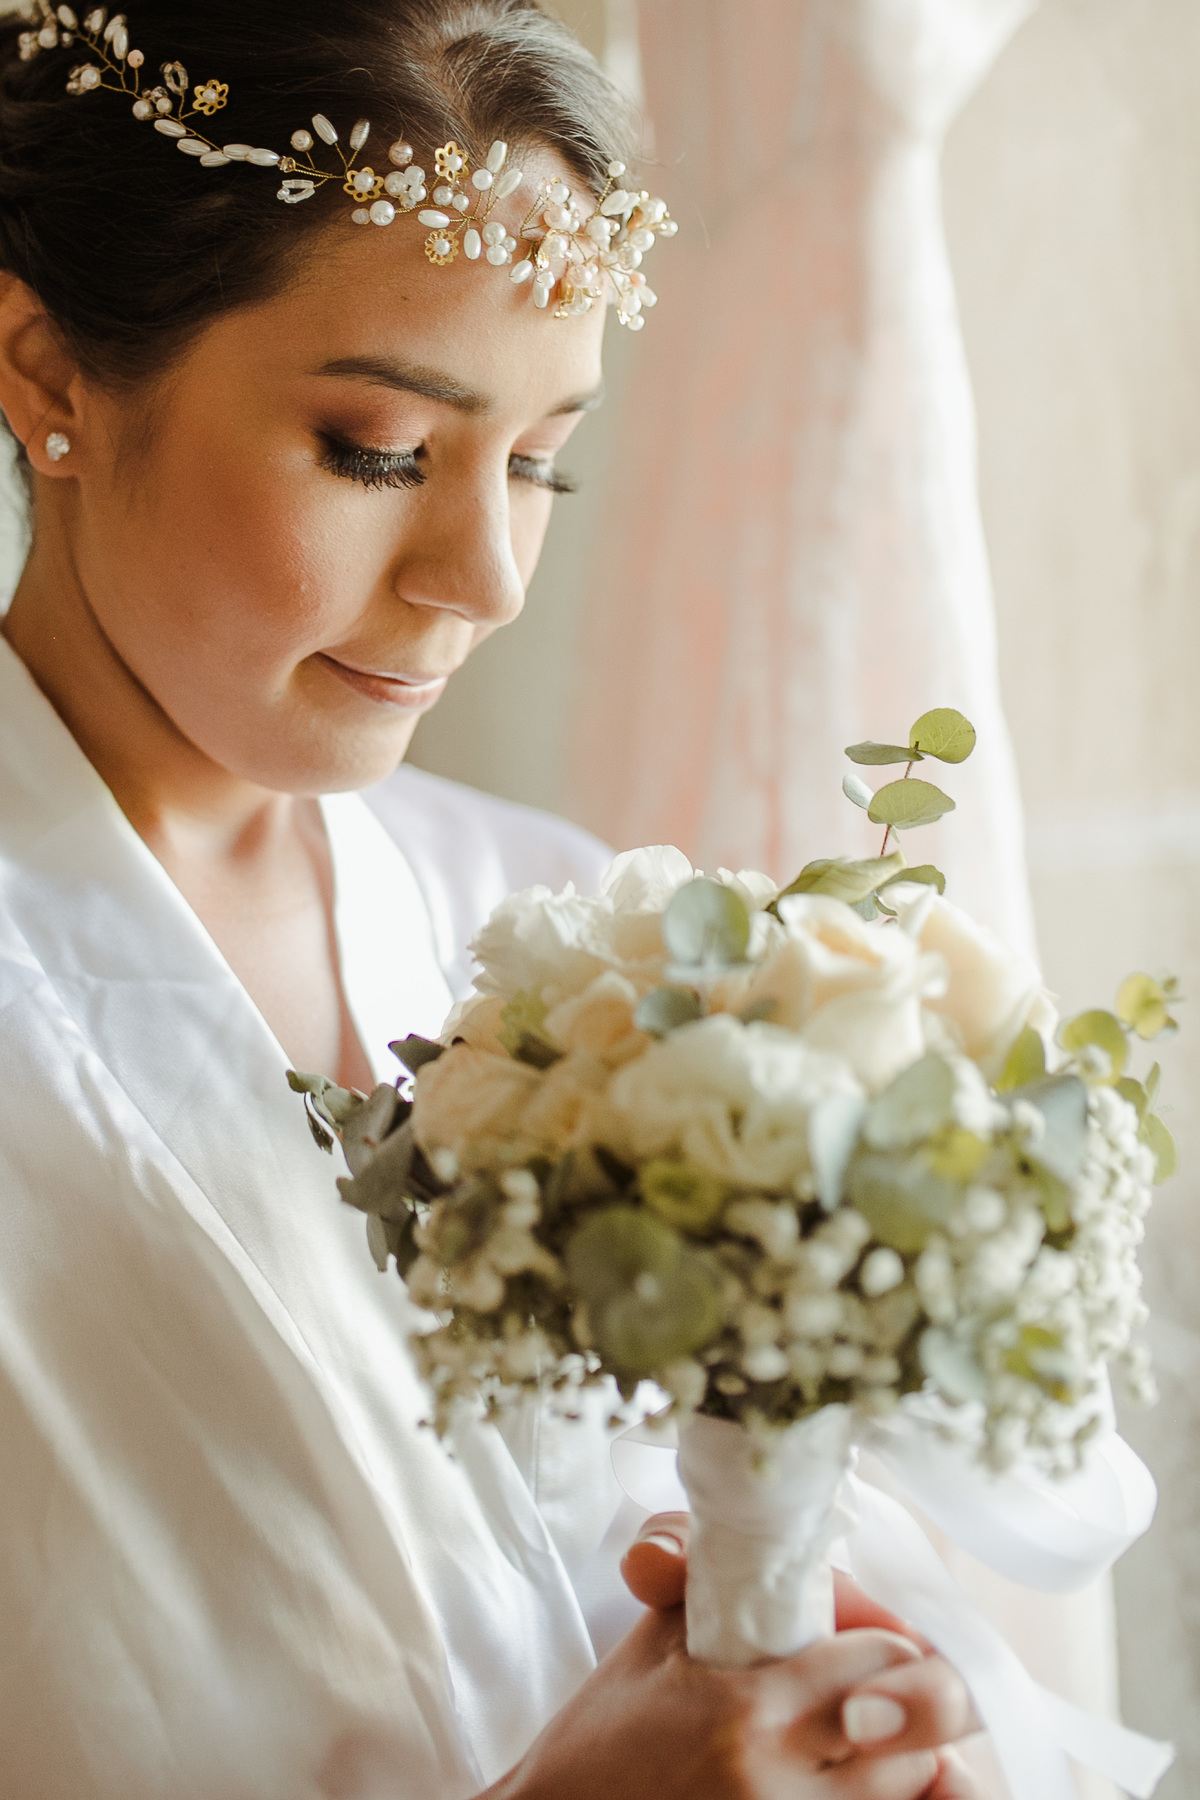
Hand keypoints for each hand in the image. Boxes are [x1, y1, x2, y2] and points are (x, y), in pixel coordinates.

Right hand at [486, 1513, 982, 1799]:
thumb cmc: (607, 1732)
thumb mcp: (661, 1635)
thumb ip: (725, 1581)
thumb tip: (785, 1548)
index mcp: (750, 1708)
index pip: (885, 1660)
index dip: (884, 1641)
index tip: (864, 1639)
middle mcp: (778, 1777)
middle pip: (913, 1736)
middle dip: (900, 1703)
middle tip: (869, 1688)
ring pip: (904, 1788)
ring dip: (890, 1758)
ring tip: (847, 1736)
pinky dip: (867, 1794)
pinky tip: (834, 1773)